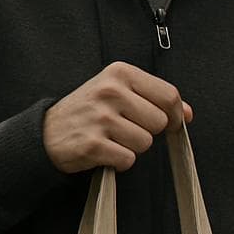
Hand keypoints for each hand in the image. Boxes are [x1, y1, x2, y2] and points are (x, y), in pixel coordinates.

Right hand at [42, 61, 192, 173]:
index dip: (176, 114)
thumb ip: (153, 98)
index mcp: (119, 72)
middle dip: (148, 131)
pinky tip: (103, 150)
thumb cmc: (87, 111)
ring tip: (112, 138)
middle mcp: (110, 91)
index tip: (169, 123)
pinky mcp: (93, 144)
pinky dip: (119, 161)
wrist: (46, 132)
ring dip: (132, 147)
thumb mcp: (117, 91)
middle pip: (160, 121)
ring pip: (145, 142)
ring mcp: (100, 118)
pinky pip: (128, 160)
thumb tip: (187, 113)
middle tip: (124, 128)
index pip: (168, 95)